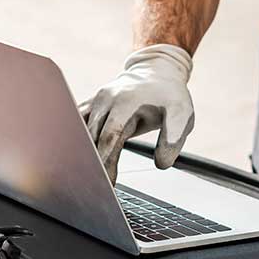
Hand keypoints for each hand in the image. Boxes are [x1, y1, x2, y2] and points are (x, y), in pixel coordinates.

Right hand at [79, 44, 193, 183]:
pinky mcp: (90, 105)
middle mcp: (106, 100)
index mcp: (126, 102)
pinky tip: (77, 161)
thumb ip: (174, 138)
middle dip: (92, 164)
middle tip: (96, 188)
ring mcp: (95, 101)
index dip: (105, 160)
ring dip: (81, 155)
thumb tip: (162, 164)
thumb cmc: (169, 95)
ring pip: (80, 132)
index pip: (110, 136)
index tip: (106, 181)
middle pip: (91, 137)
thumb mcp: (182, 113)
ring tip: (86, 179)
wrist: (155, 70)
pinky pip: (76, 124)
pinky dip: (76, 142)